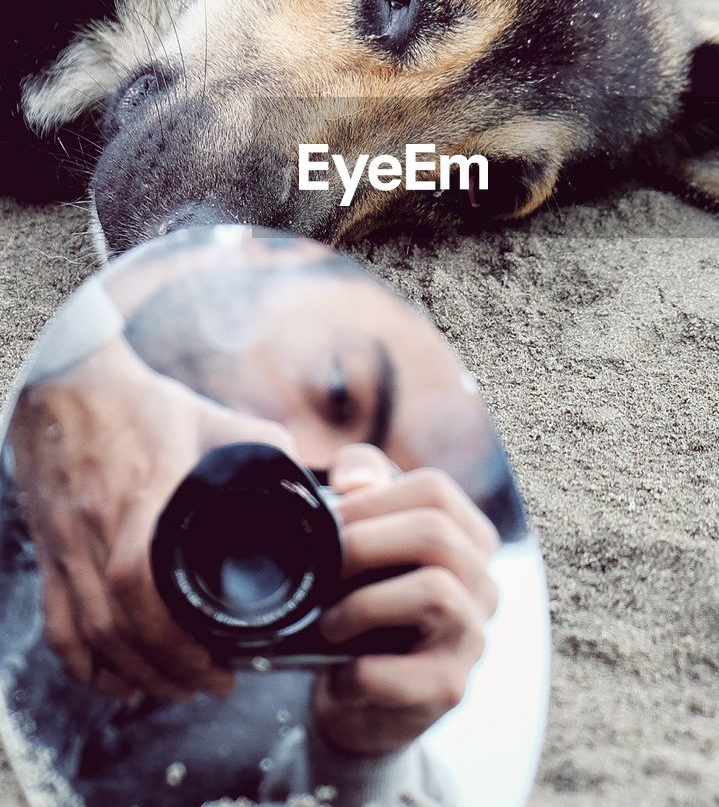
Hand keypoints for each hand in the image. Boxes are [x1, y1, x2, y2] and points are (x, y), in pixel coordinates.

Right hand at [11, 338, 293, 703]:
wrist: (70, 388)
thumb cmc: (143, 404)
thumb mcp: (212, 417)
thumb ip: (263, 445)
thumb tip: (311, 481)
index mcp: (146, 491)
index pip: (142, 579)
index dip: (177, 637)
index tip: (222, 659)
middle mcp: (99, 524)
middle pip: (120, 623)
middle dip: (169, 668)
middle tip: (212, 682)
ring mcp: (68, 542)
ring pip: (90, 633)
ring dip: (133, 673)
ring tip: (175, 687)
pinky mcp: (50, 551)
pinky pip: (58, 624)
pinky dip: (84, 664)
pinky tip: (114, 680)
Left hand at [312, 445, 498, 756]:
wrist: (361, 695)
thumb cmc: (364, 601)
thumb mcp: (362, 538)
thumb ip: (360, 488)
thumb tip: (354, 480)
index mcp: (466, 537)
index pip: (435, 490)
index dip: (373, 497)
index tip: (329, 519)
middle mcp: (483, 582)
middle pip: (437, 533)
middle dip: (365, 544)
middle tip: (322, 568)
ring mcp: (473, 636)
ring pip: (435, 593)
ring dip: (364, 605)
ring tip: (329, 622)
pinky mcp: (451, 687)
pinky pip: (407, 671)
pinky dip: (359, 671)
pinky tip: (340, 673)